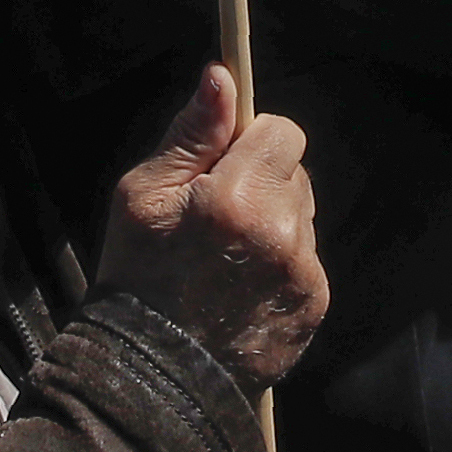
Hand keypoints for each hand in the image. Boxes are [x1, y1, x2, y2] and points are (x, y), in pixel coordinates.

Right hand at [98, 65, 323, 386]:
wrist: (152, 375)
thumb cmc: (137, 276)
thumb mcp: (143, 195)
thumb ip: (191, 133)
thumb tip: (223, 75)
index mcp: (238, 198)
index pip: (283, 132)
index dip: (253, 142)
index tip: (224, 164)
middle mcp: (281, 233)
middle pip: (295, 173)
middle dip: (263, 182)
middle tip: (217, 218)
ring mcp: (303, 273)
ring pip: (303, 216)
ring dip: (275, 223)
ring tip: (225, 259)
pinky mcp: (313, 305)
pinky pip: (307, 260)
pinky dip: (282, 265)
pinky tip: (242, 288)